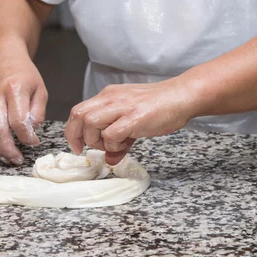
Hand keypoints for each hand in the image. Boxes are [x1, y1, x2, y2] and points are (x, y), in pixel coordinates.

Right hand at [0, 46, 47, 164]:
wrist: (3, 57)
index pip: (19, 121)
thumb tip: (33, 131)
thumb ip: (38, 111)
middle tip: (18, 159)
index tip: (34, 143)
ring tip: (6, 159)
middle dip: (9, 149)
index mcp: (15, 89)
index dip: (27, 137)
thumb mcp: (40, 89)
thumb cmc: (24, 74)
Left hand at [64, 78, 195, 164]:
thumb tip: (110, 160)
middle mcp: (111, 98)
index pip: (78, 110)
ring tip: (111, 145)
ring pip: (90, 122)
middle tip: (85, 150)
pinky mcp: (133, 117)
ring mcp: (122, 106)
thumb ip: (119, 140)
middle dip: (75, 136)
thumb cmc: (160, 107)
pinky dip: (113, 144)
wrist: (182, 96)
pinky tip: (125, 144)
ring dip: (95, 140)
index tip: (78, 146)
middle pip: (78, 115)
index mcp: (108, 96)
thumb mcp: (134, 122)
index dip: (73, 130)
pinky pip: (111, 133)